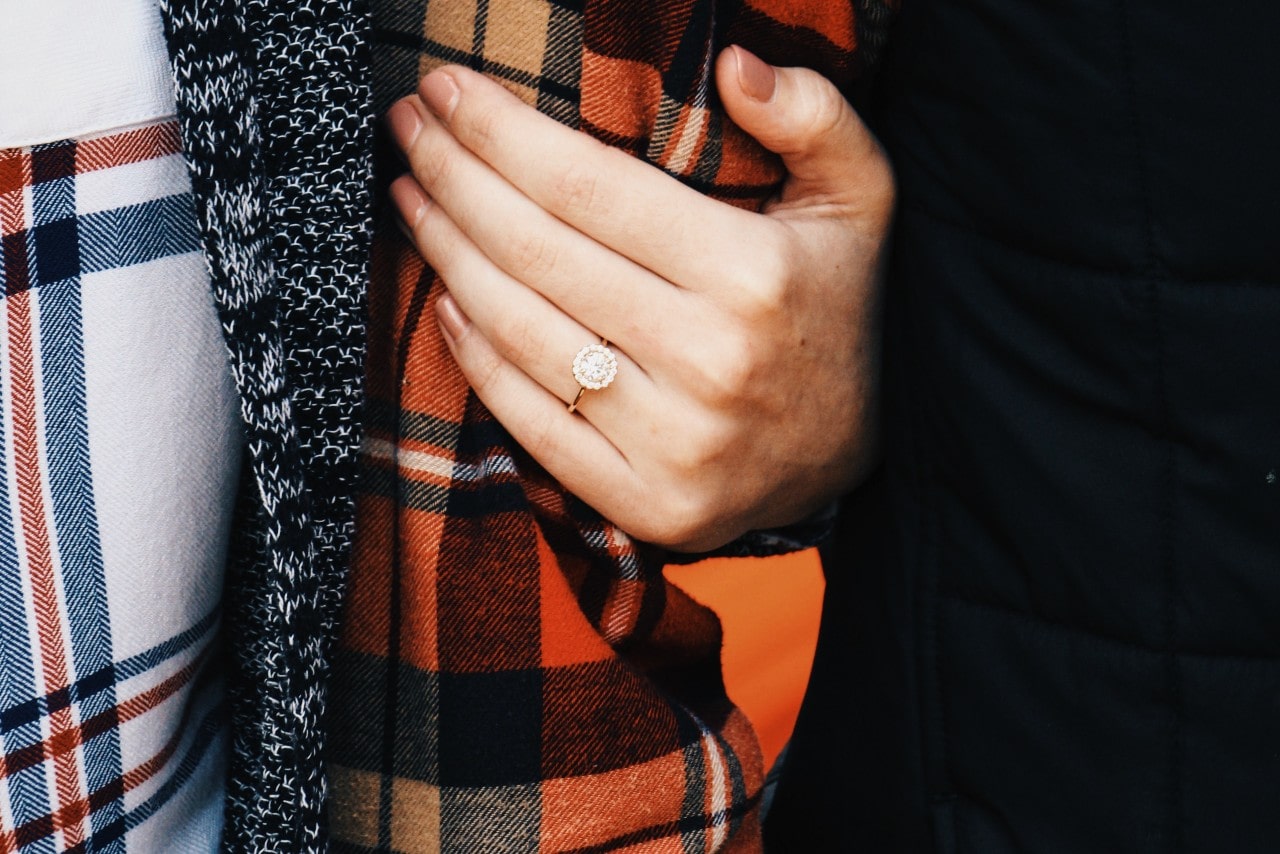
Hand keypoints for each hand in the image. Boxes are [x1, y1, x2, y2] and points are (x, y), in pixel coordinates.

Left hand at [385, 46, 892, 551]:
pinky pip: (531, 425)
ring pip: (521, 334)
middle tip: (408, 129)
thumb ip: (817, 116)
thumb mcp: (862, 198)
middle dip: (454, 178)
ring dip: (446, 257)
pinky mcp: (649, 505)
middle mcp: (710, 362)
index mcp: (753, 276)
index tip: (446, 90)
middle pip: (537, 253)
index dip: (500, 131)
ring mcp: (675, 445)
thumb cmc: (841, 306)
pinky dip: (475, 359)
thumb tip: (733, 62)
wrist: (861, 454)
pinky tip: (443, 301)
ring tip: (412, 199)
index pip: (588, 185)